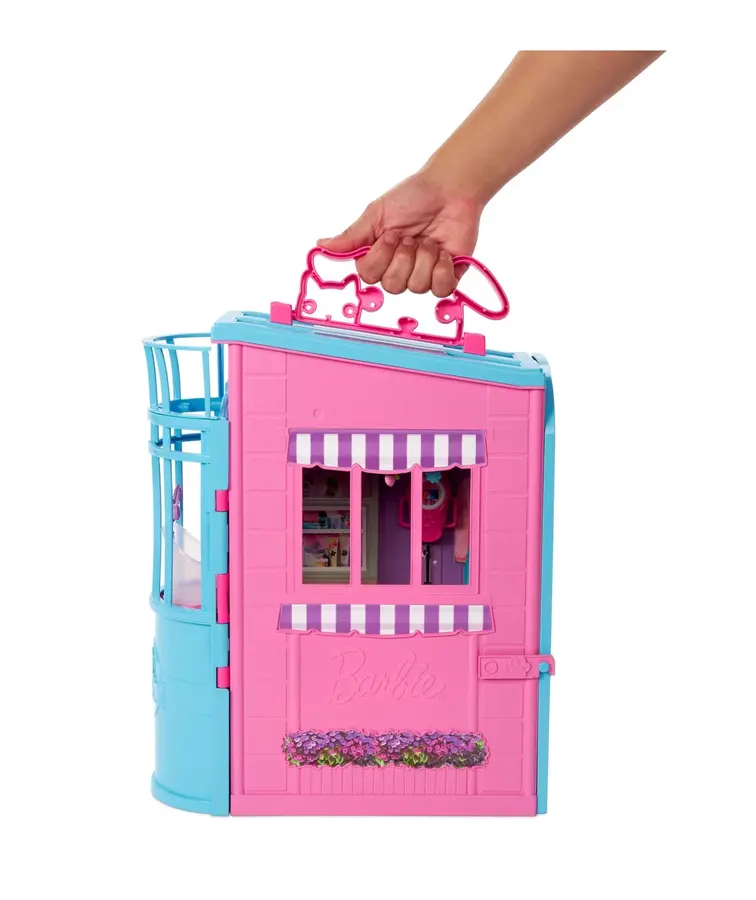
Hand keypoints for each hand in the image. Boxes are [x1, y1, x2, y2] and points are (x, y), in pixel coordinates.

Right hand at [317, 170, 483, 296]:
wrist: (450, 188)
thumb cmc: (413, 196)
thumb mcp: (377, 213)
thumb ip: (352, 235)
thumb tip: (321, 246)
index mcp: (379, 255)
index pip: (369, 276)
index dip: (381, 259)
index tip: (391, 235)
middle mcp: (399, 268)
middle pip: (393, 287)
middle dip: (404, 259)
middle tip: (411, 237)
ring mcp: (423, 274)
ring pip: (417, 287)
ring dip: (425, 258)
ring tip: (430, 240)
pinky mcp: (447, 276)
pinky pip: (441, 290)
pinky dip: (442, 270)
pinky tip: (444, 252)